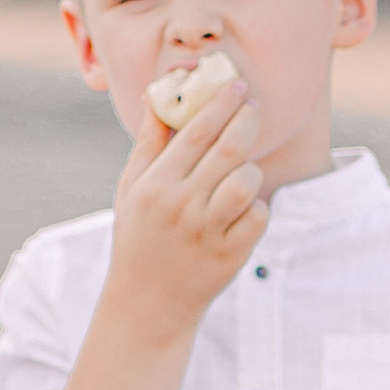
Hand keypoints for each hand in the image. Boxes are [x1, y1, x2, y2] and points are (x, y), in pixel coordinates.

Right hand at [105, 72, 266, 343]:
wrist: (147, 305)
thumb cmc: (139, 239)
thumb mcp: (131, 191)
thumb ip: (148, 144)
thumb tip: (159, 97)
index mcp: (155, 186)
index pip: (195, 132)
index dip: (220, 104)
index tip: (237, 85)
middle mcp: (181, 206)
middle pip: (229, 148)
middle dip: (247, 121)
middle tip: (253, 110)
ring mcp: (207, 232)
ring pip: (248, 181)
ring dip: (251, 170)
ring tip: (242, 171)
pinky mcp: (230, 255)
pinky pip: (259, 216)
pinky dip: (257, 207)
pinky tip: (243, 210)